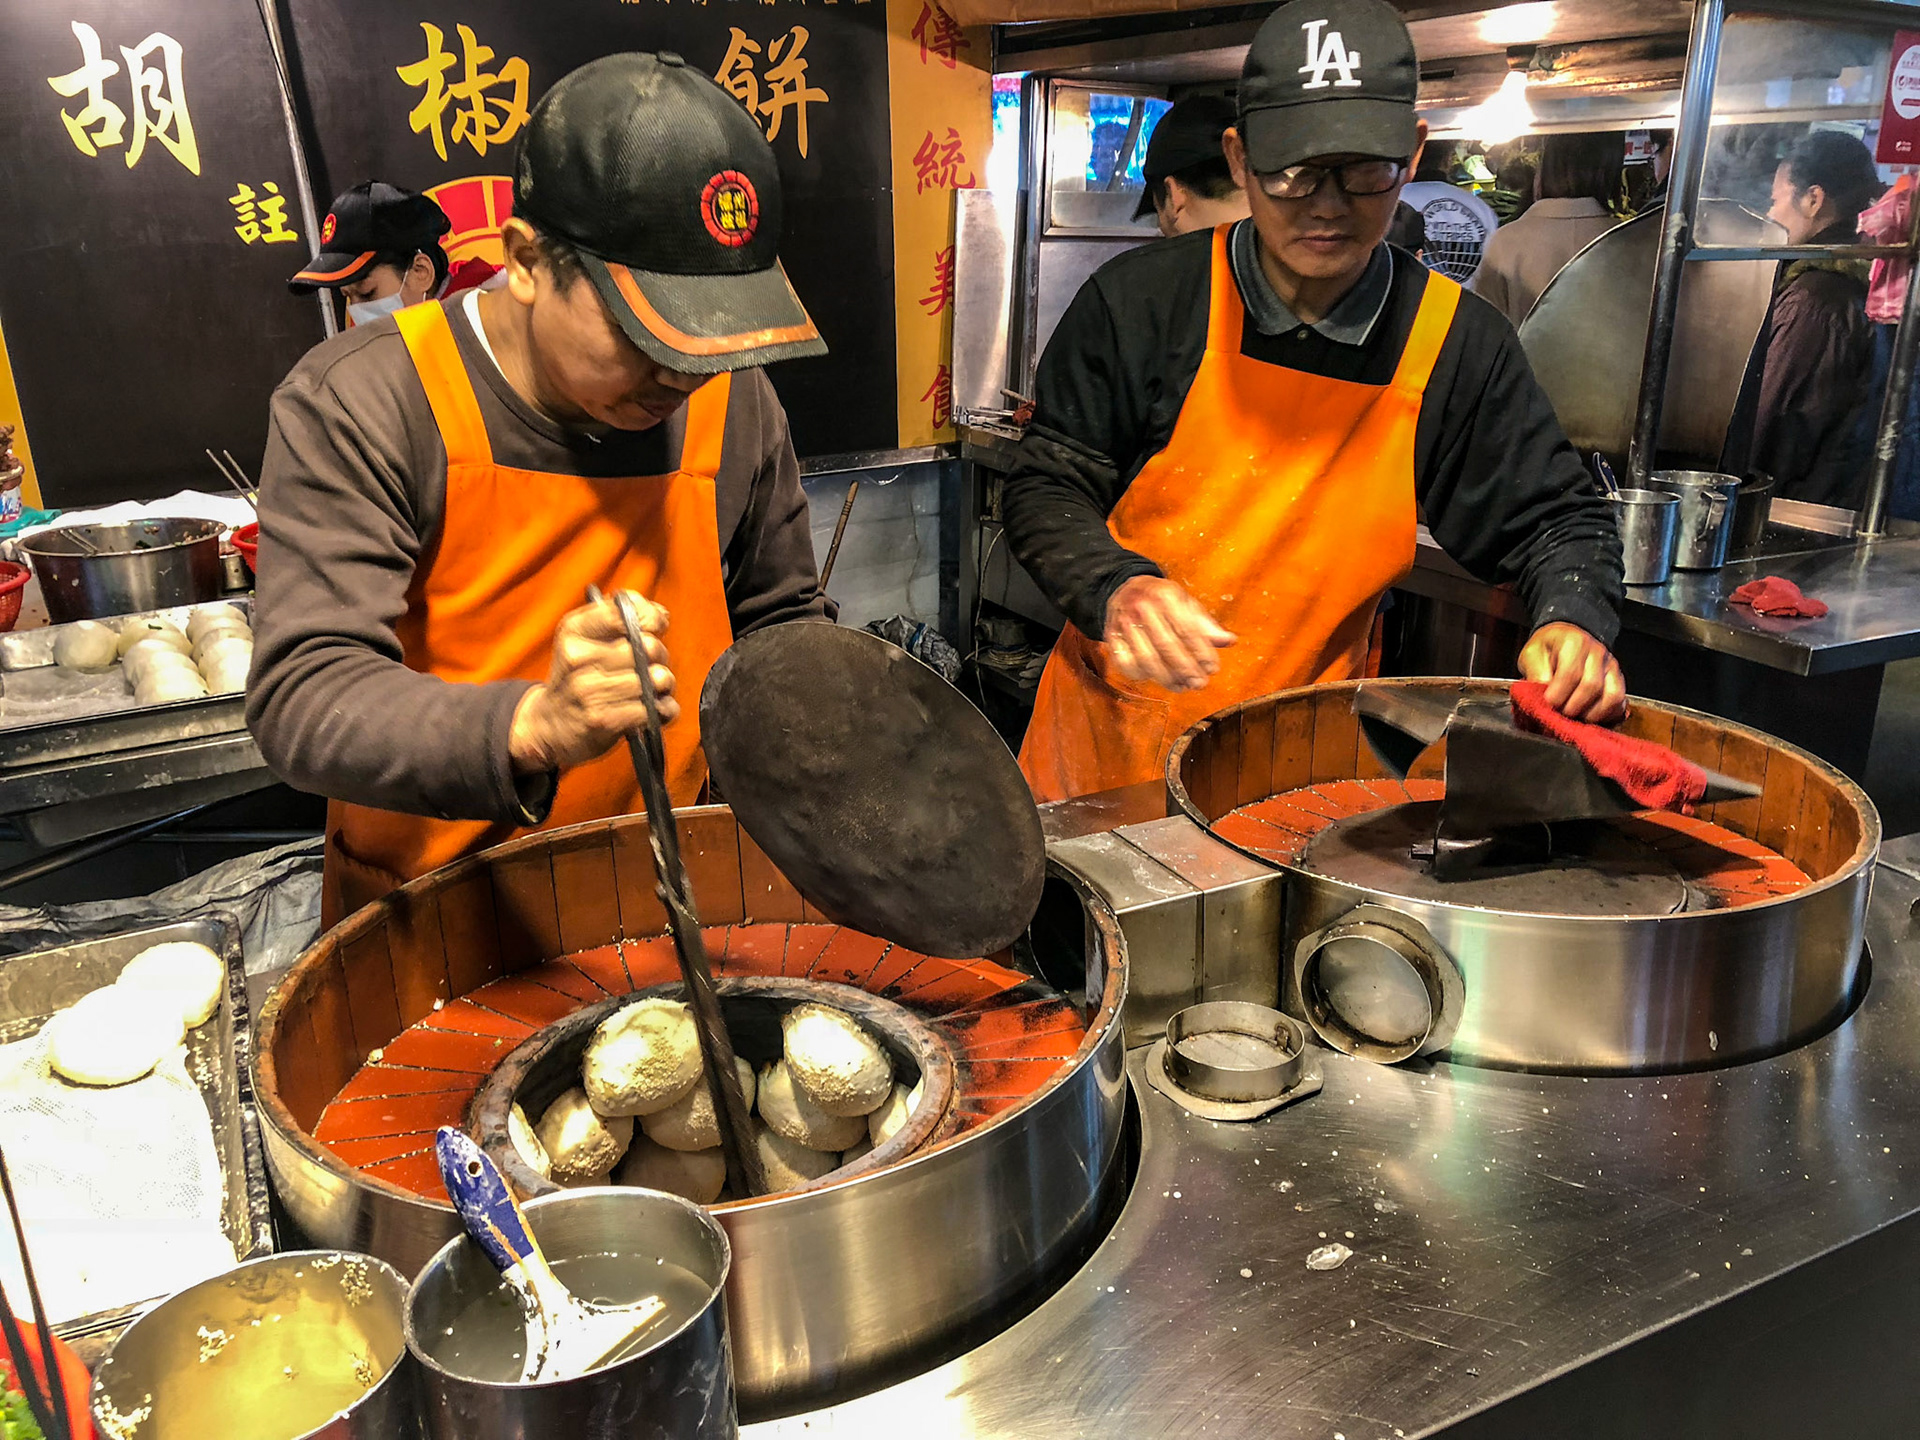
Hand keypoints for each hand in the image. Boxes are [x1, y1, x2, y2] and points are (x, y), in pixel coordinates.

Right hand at [509, 593, 675, 773]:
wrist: (550, 726)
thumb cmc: (578, 677)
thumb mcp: (585, 639)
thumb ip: (621, 618)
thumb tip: (660, 615)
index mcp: (574, 631)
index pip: (622, 612)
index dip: (650, 617)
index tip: (656, 626)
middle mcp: (579, 658)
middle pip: (648, 647)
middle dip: (660, 656)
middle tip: (651, 665)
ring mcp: (590, 691)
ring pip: (654, 679)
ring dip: (663, 687)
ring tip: (651, 690)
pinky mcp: (604, 721)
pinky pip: (653, 709)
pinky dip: (662, 710)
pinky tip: (651, 710)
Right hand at [1102, 576, 1235, 691]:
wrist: (1125, 588)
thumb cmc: (1162, 599)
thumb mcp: (1186, 603)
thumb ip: (1206, 624)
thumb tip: (1229, 641)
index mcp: (1165, 595)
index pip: (1186, 629)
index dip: (1201, 652)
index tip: (1213, 669)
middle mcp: (1142, 607)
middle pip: (1167, 646)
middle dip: (1186, 669)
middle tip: (1199, 683)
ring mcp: (1123, 623)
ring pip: (1147, 659)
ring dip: (1167, 678)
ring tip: (1183, 686)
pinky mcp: (1111, 637)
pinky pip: (1126, 664)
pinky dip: (1143, 676)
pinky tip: (1158, 679)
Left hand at [1517, 622, 1626, 723]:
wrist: (1563, 639)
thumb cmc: (1547, 649)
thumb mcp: (1531, 654)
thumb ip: (1535, 674)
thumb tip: (1540, 696)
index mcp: (1575, 643)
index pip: (1571, 673)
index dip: (1559, 695)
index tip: (1548, 704)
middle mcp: (1597, 652)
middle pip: (1592, 686)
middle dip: (1573, 707)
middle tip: (1559, 712)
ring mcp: (1611, 666)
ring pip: (1612, 696)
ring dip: (1592, 714)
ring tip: (1575, 716)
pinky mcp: (1618, 680)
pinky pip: (1620, 702)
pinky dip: (1607, 715)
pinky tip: (1589, 716)